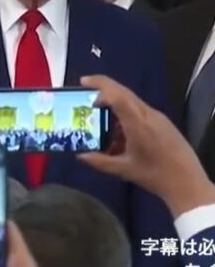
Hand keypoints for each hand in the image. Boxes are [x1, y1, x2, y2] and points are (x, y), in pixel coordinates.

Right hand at [76, 75, 214, 216]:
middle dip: (104, 87)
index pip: (118, 96)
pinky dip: (125, 112)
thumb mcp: (124, 170)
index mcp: (138, 124)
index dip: (100, 86)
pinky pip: (140, 110)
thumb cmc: (155, 175)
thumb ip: (100, 161)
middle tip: (85, 88)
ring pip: (132, 101)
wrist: (188, 182)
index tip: (84, 84)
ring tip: (99, 114)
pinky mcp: (163, 123)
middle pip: (124, 92)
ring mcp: (158, 118)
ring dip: (115, 102)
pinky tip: (119, 129)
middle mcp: (148, 115)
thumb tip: (80, 156)